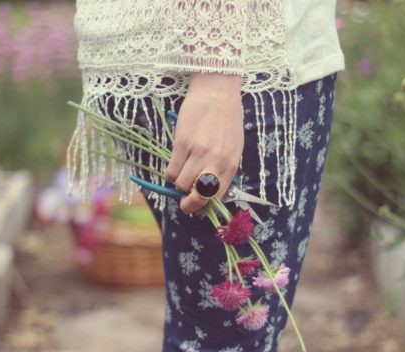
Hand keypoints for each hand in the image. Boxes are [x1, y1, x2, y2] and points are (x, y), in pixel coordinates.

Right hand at [165, 72, 243, 214]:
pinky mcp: (181, 144)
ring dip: (179, 184)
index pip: (216, 197)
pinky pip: (171, 170)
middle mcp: (215, 161)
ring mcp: (197, 153)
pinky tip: (176, 163)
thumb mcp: (233, 147)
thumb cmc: (227, 119)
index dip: (205, 206)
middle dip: (189, 204)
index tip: (198, 207)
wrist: (216, 91)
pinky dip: (171, 172)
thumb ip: (224, 169)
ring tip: (182, 173)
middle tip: (184, 203)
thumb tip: (210, 190)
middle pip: (198, 196)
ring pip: (181, 184)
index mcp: (231, 164)